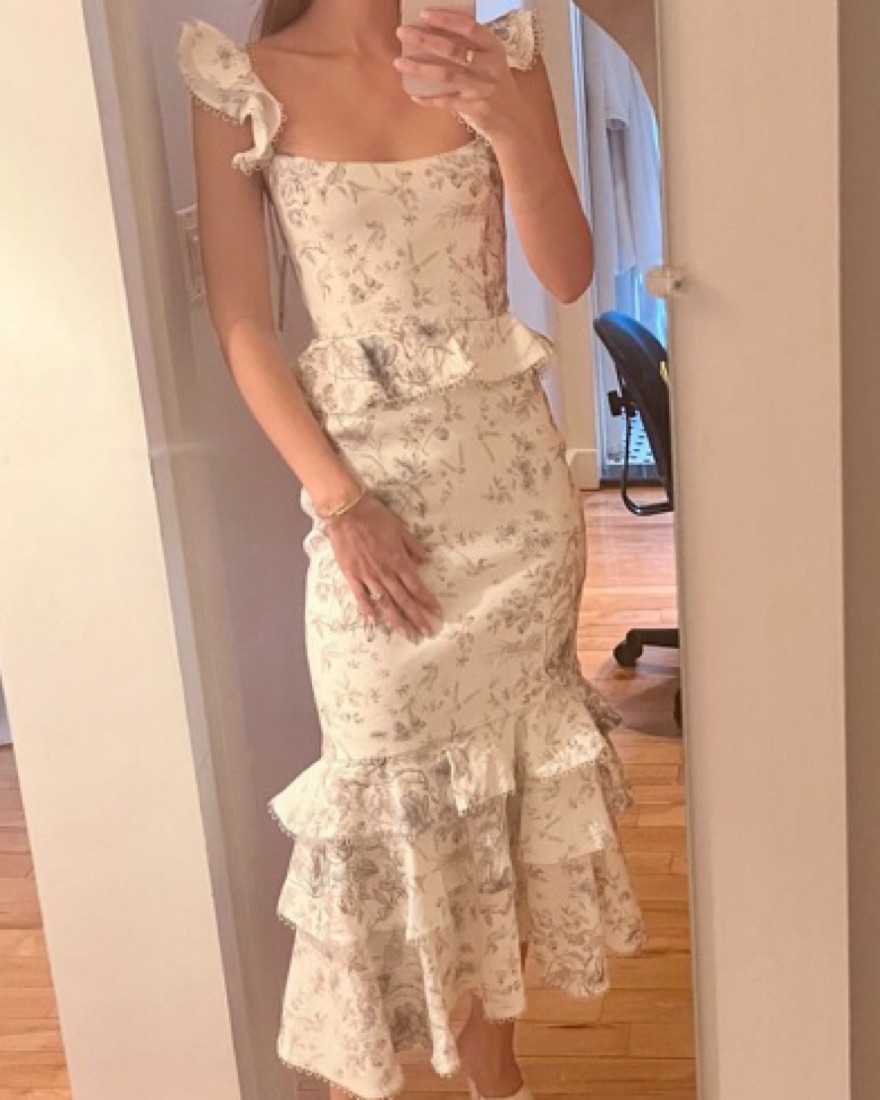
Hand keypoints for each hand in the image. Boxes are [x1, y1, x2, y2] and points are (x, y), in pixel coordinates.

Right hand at [325, 492, 443, 640]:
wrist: (346, 510)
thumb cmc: (374, 515)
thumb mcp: (400, 528)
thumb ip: (414, 546)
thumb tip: (428, 560)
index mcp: (399, 560)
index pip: (417, 586)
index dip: (428, 601)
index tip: (437, 612)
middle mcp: (385, 572)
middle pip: (404, 600)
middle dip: (416, 617)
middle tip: (426, 632)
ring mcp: (367, 575)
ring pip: (385, 602)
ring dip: (396, 620)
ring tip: (406, 634)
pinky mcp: (351, 575)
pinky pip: (361, 596)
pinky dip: (368, 609)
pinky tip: (374, 621)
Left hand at [394, 10, 523, 142]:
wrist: (513, 120)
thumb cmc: (494, 84)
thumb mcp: (491, 60)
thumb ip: (471, 47)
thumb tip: (435, 33)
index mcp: (493, 48)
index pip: (469, 28)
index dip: (446, 20)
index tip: (424, 14)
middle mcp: (489, 66)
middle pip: (452, 50)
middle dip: (424, 40)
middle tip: (402, 33)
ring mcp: (481, 89)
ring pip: (445, 75)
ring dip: (419, 68)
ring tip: (399, 62)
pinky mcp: (474, 108)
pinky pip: (445, 102)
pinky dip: (428, 98)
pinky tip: (413, 93)